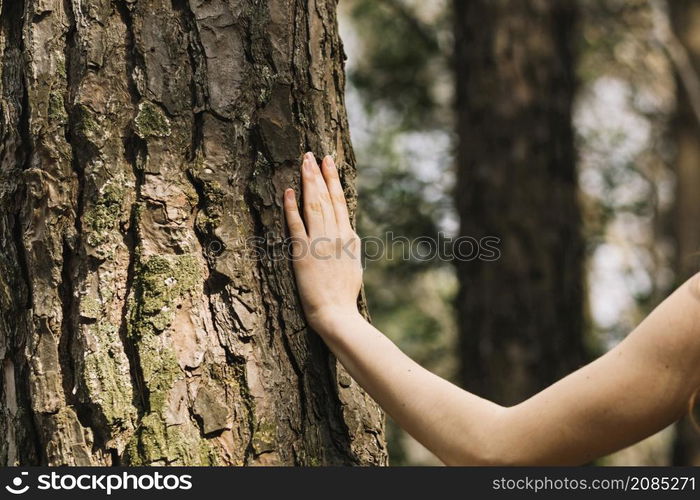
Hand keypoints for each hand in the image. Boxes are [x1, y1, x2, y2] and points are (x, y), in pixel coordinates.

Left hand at [283, 152, 362, 333]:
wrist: (338, 314)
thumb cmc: (345, 295)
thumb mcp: (354, 265)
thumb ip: (350, 246)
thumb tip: (349, 231)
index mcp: (349, 237)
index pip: (341, 201)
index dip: (333, 179)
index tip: (328, 161)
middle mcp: (336, 236)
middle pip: (327, 198)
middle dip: (318, 174)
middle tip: (311, 153)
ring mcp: (320, 243)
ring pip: (314, 206)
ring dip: (308, 183)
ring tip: (303, 163)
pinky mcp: (303, 254)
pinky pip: (296, 226)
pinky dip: (292, 208)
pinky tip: (288, 192)